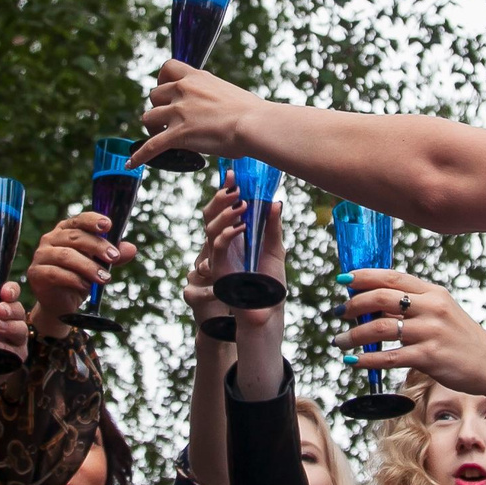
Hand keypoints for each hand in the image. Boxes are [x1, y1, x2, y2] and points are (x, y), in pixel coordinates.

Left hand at [0, 283, 29, 408]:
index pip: (9, 294)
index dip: (10, 290)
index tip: (4, 291)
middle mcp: (7, 323)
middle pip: (19, 311)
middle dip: (11, 308)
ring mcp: (12, 343)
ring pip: (21, 330)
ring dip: (10, 326)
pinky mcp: (12, 362)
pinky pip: (16, 352)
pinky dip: (7, 348)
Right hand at [26, 211, 134, 339]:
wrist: (61, 303)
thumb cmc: (80, 277)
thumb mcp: (100, 265)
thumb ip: (113, 255)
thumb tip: (131, 248)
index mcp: (66, 230)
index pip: (80, 220)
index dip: (93, 220)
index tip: (108, 225)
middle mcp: (51, 238)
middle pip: (75, 237)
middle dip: (97, 246)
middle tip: (113, 257)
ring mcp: (41, 255)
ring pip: (66, 256)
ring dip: (88, 266)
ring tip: (104, 278)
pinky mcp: (35, 273)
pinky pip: (55, 274)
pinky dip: (74, 279)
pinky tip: (86, 286)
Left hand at [128, 61, 262, 168]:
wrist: (254, 124)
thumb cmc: (251, 112)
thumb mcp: (228, 92)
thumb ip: (212, 96)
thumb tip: (215, 108)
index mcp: (196, 77)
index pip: (168, 67)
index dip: (163, 80)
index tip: (168, 91)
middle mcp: (183, 90)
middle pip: (154, 95)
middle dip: (159, 108)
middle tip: (169, 121)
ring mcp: (178, 112)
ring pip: (148, 118)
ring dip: (153, 128)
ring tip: (162, 138)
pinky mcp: (178, 134)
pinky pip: (151, 146)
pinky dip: (140, 156)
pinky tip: (132, 163)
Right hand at [199, 190, 285, 337]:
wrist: (266, 311)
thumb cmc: (269, 282)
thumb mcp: (275, 249)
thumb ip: (273, 227)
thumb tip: (275, 202)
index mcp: (235, 235)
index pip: (225, 207)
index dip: (225, 190)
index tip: (232, 173)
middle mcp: (223, 243)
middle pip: (210, 214)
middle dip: (220, 197)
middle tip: (234, 186)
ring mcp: (219, 256)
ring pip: (210, 228)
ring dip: (225, 214)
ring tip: (242, 206)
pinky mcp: (219, 269)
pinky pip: (218, 247)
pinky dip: (228, 234)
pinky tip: (241, 228)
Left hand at [334, 269, 485, 412]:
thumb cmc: (461, 339)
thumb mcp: (442, 312)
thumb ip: (413, 306)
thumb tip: (372, 305)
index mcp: (433, 292)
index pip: (393, 278)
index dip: (364, 276)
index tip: (344, 280)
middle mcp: (432, 308)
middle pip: (382, 298)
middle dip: (354, 305)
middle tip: (339, 313)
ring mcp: (431, 332)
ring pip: (380, 328)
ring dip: (354, 335)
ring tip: (340, 341)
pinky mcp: (429, 357)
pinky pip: (389, 357)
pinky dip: (367, 359)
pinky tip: (355, 361)